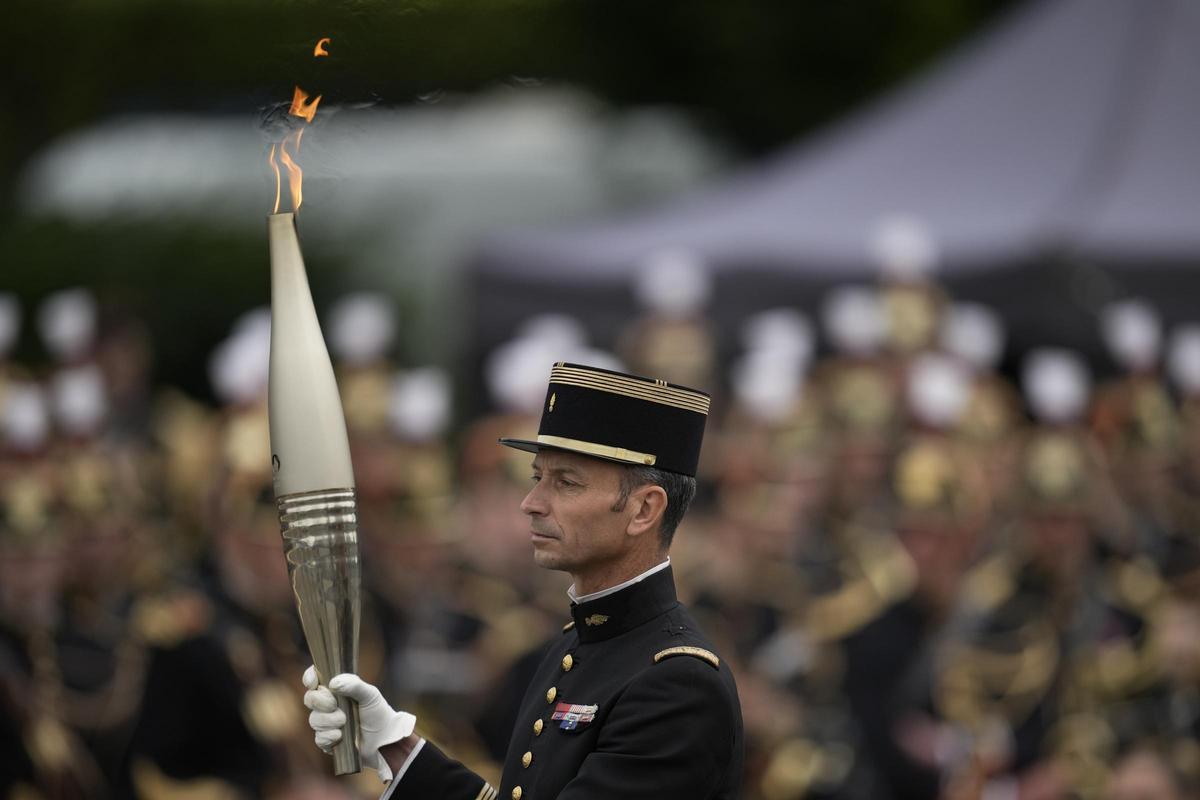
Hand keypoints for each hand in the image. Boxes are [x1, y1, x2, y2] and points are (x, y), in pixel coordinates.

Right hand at [302, 666, 416, 781]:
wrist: (384, 740)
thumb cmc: (378, 713)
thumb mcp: (370, 695)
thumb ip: (354, 685)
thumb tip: (333, 683)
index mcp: (337, 689)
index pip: (315, 679)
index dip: (310, 678)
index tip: (313, 683)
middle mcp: (329, 704)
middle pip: (310, 699)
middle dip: (321, 702)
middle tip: (334, 705)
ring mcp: (327, 723)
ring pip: (314, 719)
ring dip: (328, 721)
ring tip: (344, 722)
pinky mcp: (327, 741)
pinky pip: (318, 738)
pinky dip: (328, 736)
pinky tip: (340, 736)